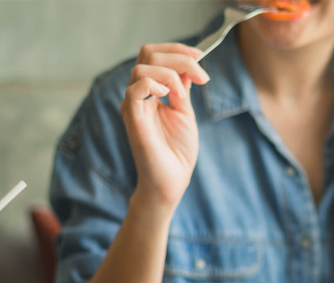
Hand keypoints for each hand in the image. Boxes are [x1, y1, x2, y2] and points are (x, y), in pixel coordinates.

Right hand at [120, 43, 210, 211]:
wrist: (172, 181)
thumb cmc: (177, 152)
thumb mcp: (185, 112)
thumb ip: (182, 88)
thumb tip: (189, 65)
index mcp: (149, 91)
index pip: (154, 55)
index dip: (177, 50)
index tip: (201, 56)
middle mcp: (138, 95)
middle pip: (148, 54)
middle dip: (179, 57)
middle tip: (201, 75)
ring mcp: (133, 105)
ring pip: (142, 68)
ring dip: (171, 73)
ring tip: (184, 95)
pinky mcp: (132, 118)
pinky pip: (135, 89)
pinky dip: (155, 84)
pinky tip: (170, 96)